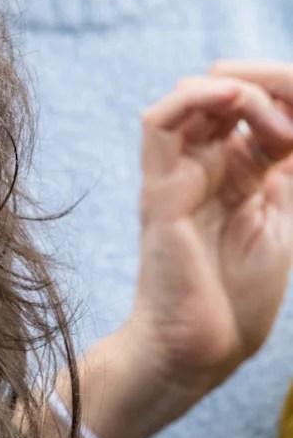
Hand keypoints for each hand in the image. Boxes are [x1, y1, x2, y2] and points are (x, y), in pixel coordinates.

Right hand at [129, 61, 292, 402]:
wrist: (201, 349)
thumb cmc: (236, 302)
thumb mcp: (283, 222)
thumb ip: (287, 175)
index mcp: (234, 176)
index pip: (252, 110)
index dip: (287, 101)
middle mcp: (202, 167)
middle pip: (224, 93)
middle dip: (271, 88)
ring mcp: (176, 174)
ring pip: (193, 95)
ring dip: (240, 92)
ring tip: (273, 124)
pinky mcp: (160, 188)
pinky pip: (158, 123)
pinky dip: (194, 97)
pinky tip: (231, 100)